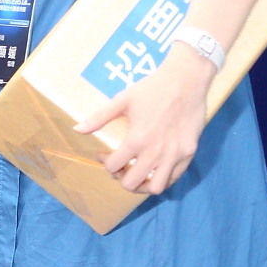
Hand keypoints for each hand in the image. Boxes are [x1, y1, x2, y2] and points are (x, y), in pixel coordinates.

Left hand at [74, 44, 215, 195]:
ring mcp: (175, 154)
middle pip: (132, 183)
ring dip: (142, 185)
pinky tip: (154, 168)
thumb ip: (99, 118)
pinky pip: (174, 177)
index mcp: (137, 139)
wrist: (186, 79)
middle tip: (120, 166)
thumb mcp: (122, 100)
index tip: (104, 154)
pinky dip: (161, 178)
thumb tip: (77, 130)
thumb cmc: (152, 88)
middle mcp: (156, 151)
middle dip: (121, 177)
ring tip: (137, 173)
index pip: (113, 167)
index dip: (105, 162)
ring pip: (156, 187)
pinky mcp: (189, 153)